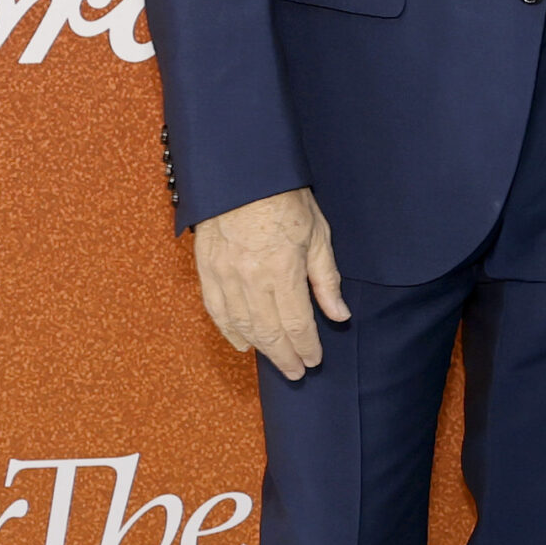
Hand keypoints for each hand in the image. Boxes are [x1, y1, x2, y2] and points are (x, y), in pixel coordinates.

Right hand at [192, 187, 349, 378]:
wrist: (242, 172)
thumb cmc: (285, 197)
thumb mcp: (318, 234)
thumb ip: (327, 279)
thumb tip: (339, 315)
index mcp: (283, 269)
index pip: (297, 323)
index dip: (306, 347)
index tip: (315, 360)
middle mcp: (251, 278)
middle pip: (269, 332)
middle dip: (285, 357)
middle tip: (297, 372)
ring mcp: (225, 274)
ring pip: (242, 325)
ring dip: (261, 348)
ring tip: (276, 361)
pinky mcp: (206, 268)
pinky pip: (216, 309)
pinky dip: (229, 330)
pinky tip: (242, 343)